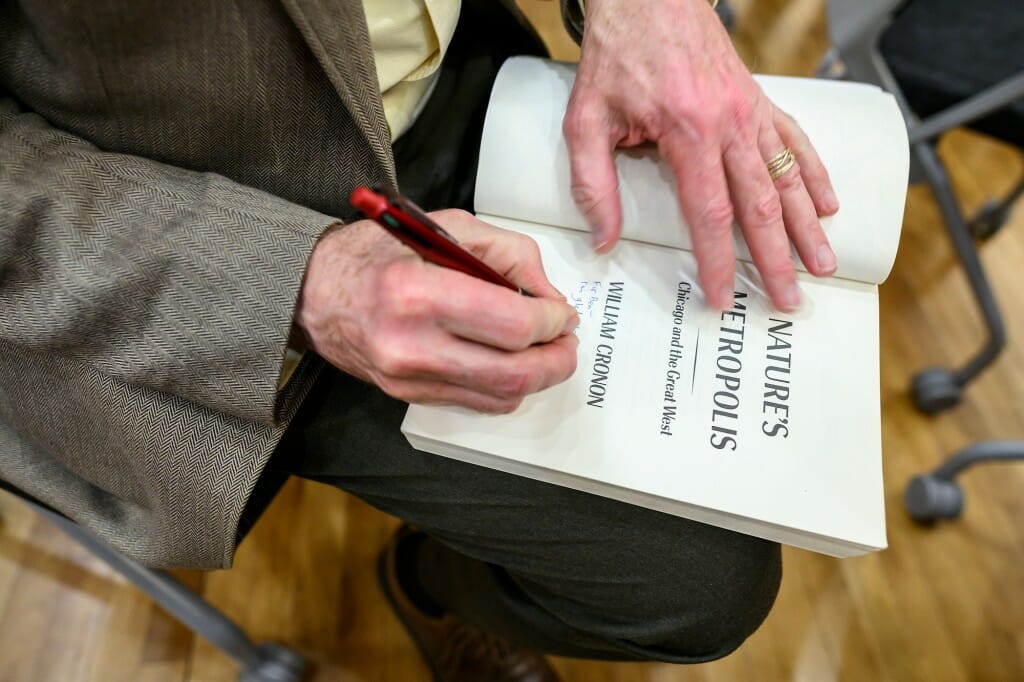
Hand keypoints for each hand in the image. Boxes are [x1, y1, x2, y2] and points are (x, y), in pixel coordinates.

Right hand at [295, 210, 579, 412]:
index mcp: (418, 294)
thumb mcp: (444, 225)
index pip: (512, 325)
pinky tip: (513, 363)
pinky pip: (478, 404)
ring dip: (538, 377)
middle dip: (556, 359)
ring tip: (547, 351)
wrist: (313, 292)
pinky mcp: (409, 397)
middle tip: (567, 340)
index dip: (552, 321)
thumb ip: (507, 253)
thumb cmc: (374, 253)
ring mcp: (409, 379)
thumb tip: (549, 295)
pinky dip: (507, 387)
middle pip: (513, 373)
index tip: (561, 312)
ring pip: (500, 397)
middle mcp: (411, 346)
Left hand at [563, 0, 839, 311]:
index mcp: (688, 133)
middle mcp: (729, 125)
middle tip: (788, 300)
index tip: (723, 297)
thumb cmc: (616, 55)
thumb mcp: (586, 120)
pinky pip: (794, 141)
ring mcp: (749, 111)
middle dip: (776, 259)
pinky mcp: (757, 98)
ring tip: (824, 264)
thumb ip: (593, 184)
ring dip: (806, 226)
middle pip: (759, 206)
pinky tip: (828, 204)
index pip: (709, 214)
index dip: (718, 262)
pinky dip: (813, 174)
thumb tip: (604, 239)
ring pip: (786, 178)